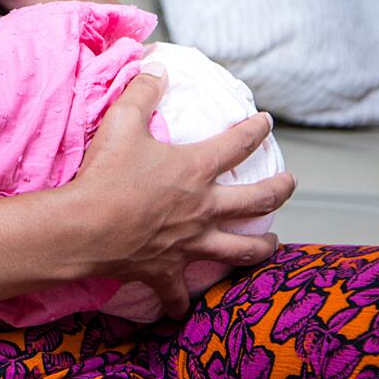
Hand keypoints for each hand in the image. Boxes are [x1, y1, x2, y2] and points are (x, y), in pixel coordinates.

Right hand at [57, 66, 295, 319]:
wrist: (88, 226)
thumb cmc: (106, 173)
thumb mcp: (122, 121)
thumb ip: (142, 91)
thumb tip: (158, 69)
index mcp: (194, 169)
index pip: (237, 145)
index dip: (255, 130)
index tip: (266, 122)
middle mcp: (203, 208)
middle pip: (256, 201)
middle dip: (279, 190)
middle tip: (290, 184)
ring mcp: (189, 243)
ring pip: (240, 250)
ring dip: (259, 247)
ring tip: (271, 244)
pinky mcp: (166, 270)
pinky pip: (178, 294)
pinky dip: (181, 303)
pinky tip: (183, 309)